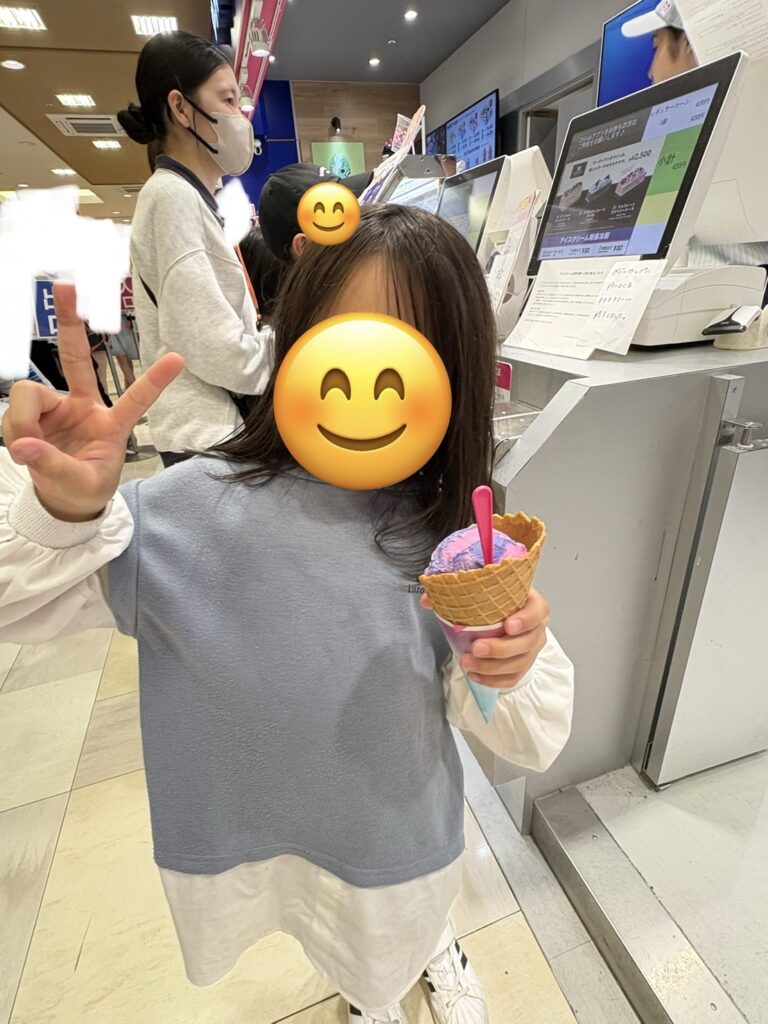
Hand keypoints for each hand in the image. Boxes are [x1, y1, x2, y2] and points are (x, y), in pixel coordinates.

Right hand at [2, 283, 182, 521]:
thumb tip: (24, 445)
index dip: (154, 380)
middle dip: (69, 322)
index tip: (178, 359)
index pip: (135, 399)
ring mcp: (57, 408)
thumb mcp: (78, 484)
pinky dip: (13, 428)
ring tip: (26, 448)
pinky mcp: (35, 414)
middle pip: (76, 358)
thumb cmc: (84, 489)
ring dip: (22, 420)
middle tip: (66, 286)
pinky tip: (20, 445)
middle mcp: (84, 407)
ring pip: (30, 395)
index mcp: (111, 425)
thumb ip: (53, 466)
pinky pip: (15, 411)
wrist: (64, 500)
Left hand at [421, 587, 549, 689]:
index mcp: (533, 605)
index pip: (537, 612)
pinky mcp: (523, 666)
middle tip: (476, 648)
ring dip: (492, 667)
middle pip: (526, 643)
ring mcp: (531, 649)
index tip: (508, 625)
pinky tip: (474, 675)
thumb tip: (428, 600)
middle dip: (500, 649)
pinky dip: (492, 680)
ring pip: (518, 664)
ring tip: (467, 663)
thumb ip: (456, 592)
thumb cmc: (497, 600)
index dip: (526, 619)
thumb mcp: (483, 590)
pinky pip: (512, 678)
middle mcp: (537, 628)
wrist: (505, 612)